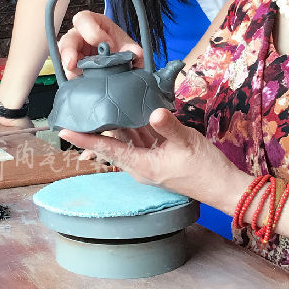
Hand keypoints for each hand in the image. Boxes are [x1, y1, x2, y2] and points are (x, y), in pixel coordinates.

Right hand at [58, 10, 142, 78]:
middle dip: (69, 50)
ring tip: (73, 74)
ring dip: (67, 65)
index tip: (107, 44)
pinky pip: (66, 71)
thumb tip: (135, 54)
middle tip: (73, 62)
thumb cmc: (119, 47)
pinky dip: (71, 76)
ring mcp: (74, 53)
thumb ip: (132, 49)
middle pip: (68, 38)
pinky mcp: (73, 68)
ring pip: (63, 56)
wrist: (121, 64)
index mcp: (93, 24)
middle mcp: (80, 36)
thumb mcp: (128, 46)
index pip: (84, 19)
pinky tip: (76, 81)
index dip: (92, 31)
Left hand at [60, 108, 244, 208]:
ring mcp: (148, 160)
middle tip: (78, 108)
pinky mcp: (158, 155)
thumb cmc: (206, 168)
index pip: (107, 149)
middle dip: (95, 126)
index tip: (64, 131)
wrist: (224, 186)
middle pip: (112, 142)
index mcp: (142, 166)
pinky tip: (128, 107)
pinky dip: (132, 123)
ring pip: (125, 137)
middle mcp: (140, 164)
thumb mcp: (187, 143)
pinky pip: (139, 136)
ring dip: (114, 122)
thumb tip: (154, 111)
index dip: (85, 139)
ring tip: (96, 103)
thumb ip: (169, 126)